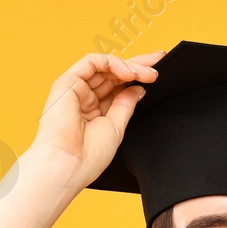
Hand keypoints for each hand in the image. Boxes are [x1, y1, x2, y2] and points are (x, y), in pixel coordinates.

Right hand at [26, 51, 164, 188]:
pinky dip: (112, 63)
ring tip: (148, 73)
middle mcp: (85, 97)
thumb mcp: (117, 127)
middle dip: (138, 65)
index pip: (119, 86)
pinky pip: (91, 62)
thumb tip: (138, 88)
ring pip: (105, 66)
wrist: (69, 165)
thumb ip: (126, 105)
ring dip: (129, 66)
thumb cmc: (88, 155)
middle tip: (158, 62)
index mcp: (97, 109)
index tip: (157, 71)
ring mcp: (76, 88)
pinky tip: (128, 72)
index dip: (138, 76)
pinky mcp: (67, 82)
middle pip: (113, 73)